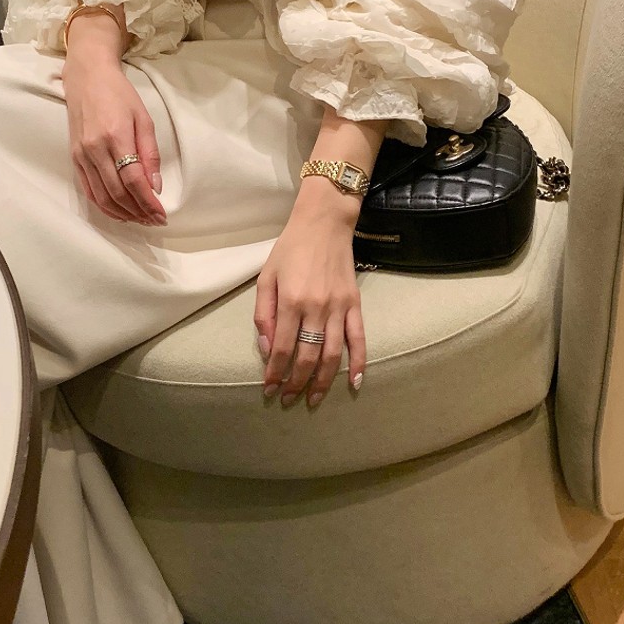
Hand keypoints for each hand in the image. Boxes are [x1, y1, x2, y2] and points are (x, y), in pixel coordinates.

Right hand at [62, 20, 165, 225]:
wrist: (87, 78)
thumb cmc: (119, 94)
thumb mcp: (144, 118)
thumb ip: (150, 153)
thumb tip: (155, 186)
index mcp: (116, 136)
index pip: (133, 180)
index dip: (148, 202)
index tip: (161, 215)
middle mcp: (95, 149)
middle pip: (117, 193)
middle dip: (138, 211)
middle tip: (154, 220)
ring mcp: (82, 155)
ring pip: (101, 197)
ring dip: (122, 213)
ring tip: (140, 219)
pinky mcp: (74, 158)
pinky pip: (89, 190)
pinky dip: (104, 206)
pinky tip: (120, 212)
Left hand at [254, 182, 365, 406]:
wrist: (324, 223)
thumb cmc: (290, 249)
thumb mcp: (266, 277)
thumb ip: (263, 314)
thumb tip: (268, 349)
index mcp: (290, 301)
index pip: (282, 348)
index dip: (274, 372)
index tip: (269, 388)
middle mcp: (316, 307)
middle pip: (307, 356)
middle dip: (295, 383)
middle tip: (288, 399)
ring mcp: (338, 307)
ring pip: (332, 354)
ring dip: (322, 381)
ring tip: (313, 399)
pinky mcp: (355, 304)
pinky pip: (359, 338)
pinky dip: (358, 363)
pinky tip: (353, 383)